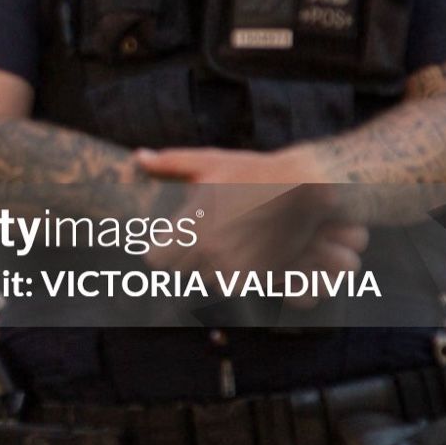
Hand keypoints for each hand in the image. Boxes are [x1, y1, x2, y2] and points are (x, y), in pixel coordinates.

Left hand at [134, 146, 363, 290]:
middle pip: (182, 273)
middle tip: (199, 239)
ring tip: (224, 243)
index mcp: (193, 229)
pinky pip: (233, 286)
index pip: (156, 260)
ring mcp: (238, 269)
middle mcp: (212, 254)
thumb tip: (140, 158)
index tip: (166, 241)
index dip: (160, 250)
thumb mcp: (211, 163)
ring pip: (207, 282)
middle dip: (186, 258)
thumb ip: (171, 164)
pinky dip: (235, 273)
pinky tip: (242, 251)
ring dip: (210, 268)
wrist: (306, 186)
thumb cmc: (255, 172)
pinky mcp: (261, 277)